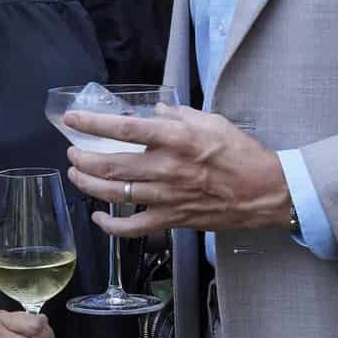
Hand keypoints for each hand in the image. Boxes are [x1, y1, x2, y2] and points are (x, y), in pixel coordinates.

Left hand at [64, 104, 289, 235]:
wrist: (265, 191)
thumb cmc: (241, 153)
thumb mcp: (212, 120)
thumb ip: (179, 113)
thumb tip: (155, 110)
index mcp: (174, 138)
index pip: (122, 128)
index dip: (92, 124)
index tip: (72, 119)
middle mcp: (165, 167)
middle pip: (109, 165)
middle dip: (82, 158)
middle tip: (72, 151)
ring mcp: (166, 197)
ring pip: (113, 194)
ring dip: (87, 184)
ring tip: (76, 174)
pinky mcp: (172, 220)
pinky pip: (132, 228)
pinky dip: (110, 225)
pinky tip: (98, 217)